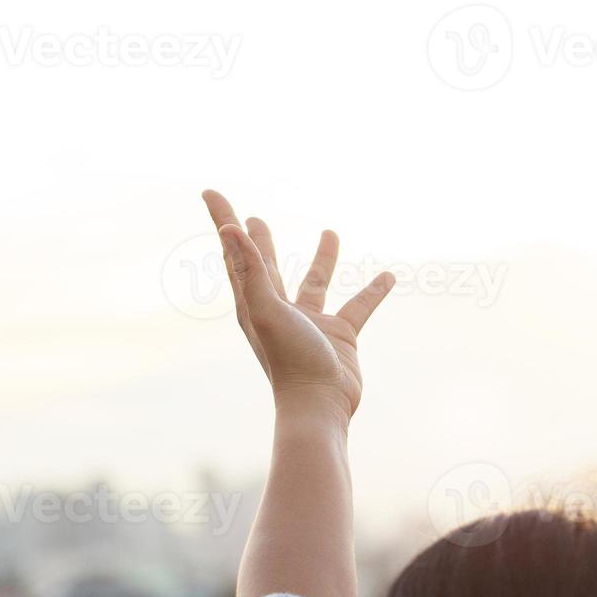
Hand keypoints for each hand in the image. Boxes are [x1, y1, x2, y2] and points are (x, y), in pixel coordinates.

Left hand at [202, 190, 394, 419]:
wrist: (320, 405)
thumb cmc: (288, 360)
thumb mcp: (266, 310)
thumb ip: (250, 271)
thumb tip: (228, 230)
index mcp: (253, 301)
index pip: (234, 250)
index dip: (221, 219)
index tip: (209, 191)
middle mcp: (278, 309)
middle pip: (264, 265)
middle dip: (257, 240)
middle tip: (252, 218)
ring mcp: (311, 322)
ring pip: (316, 281)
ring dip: (322, 258)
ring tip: (330, 232)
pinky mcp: (340, 334)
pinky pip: (359, 306)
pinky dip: (373, 291)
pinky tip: (388, 276)